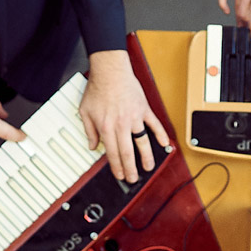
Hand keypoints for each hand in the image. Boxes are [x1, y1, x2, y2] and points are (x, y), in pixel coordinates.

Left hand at [81, 51, 170, 182]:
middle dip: (131, 168)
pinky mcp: (143, 109)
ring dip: (146, 156)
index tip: (120, 175)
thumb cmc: (98, 89)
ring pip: (142, 141)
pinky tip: (164, 144)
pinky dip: (160, 135)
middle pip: (127, 152)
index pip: (112, 152)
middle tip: (133, 179)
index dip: (116, 167)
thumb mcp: (85, 111)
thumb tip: (92, 146)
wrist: (110, 71)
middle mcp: (121, 124)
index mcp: (106, 127)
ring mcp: (134, 117)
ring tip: (149, 167)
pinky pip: (154, 125)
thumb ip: (89, 131)